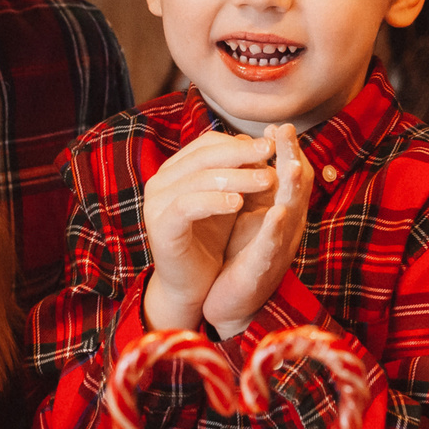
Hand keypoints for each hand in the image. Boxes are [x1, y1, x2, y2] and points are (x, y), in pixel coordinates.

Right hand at [140, 132, 279, 330]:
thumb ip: (238, 173)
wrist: (192, 285)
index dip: (241, 143)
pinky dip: (214, 201)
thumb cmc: (211, 239)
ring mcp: (156, 203)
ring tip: (268, 179)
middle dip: (242, 153)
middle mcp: (161, 181)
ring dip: (237, 177)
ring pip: (199, 178)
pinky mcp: (160, 226)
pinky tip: (238, 203)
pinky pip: (187, 205)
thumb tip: (262, 143)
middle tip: (272, 152)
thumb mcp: (228, 199)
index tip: (272, 145)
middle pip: (204, 155)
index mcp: (175, 169)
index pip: (209, 144)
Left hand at [202, 124, 309, 334]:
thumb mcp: (250, 216)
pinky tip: (276, 213)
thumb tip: (255, 151)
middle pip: (297, 187)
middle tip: (287, 130)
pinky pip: (271, 246)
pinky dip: (275, 229)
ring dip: (291, 189)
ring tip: (290, 165)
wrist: (231, 304)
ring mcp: (277, 248)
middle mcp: (286, 227)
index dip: (288, 149)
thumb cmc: (241, 256)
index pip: (290, 174)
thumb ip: (257, 187)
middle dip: (293, 157)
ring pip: (290, 213)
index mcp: (281, 211)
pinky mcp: (262, 270)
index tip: (280, 124)